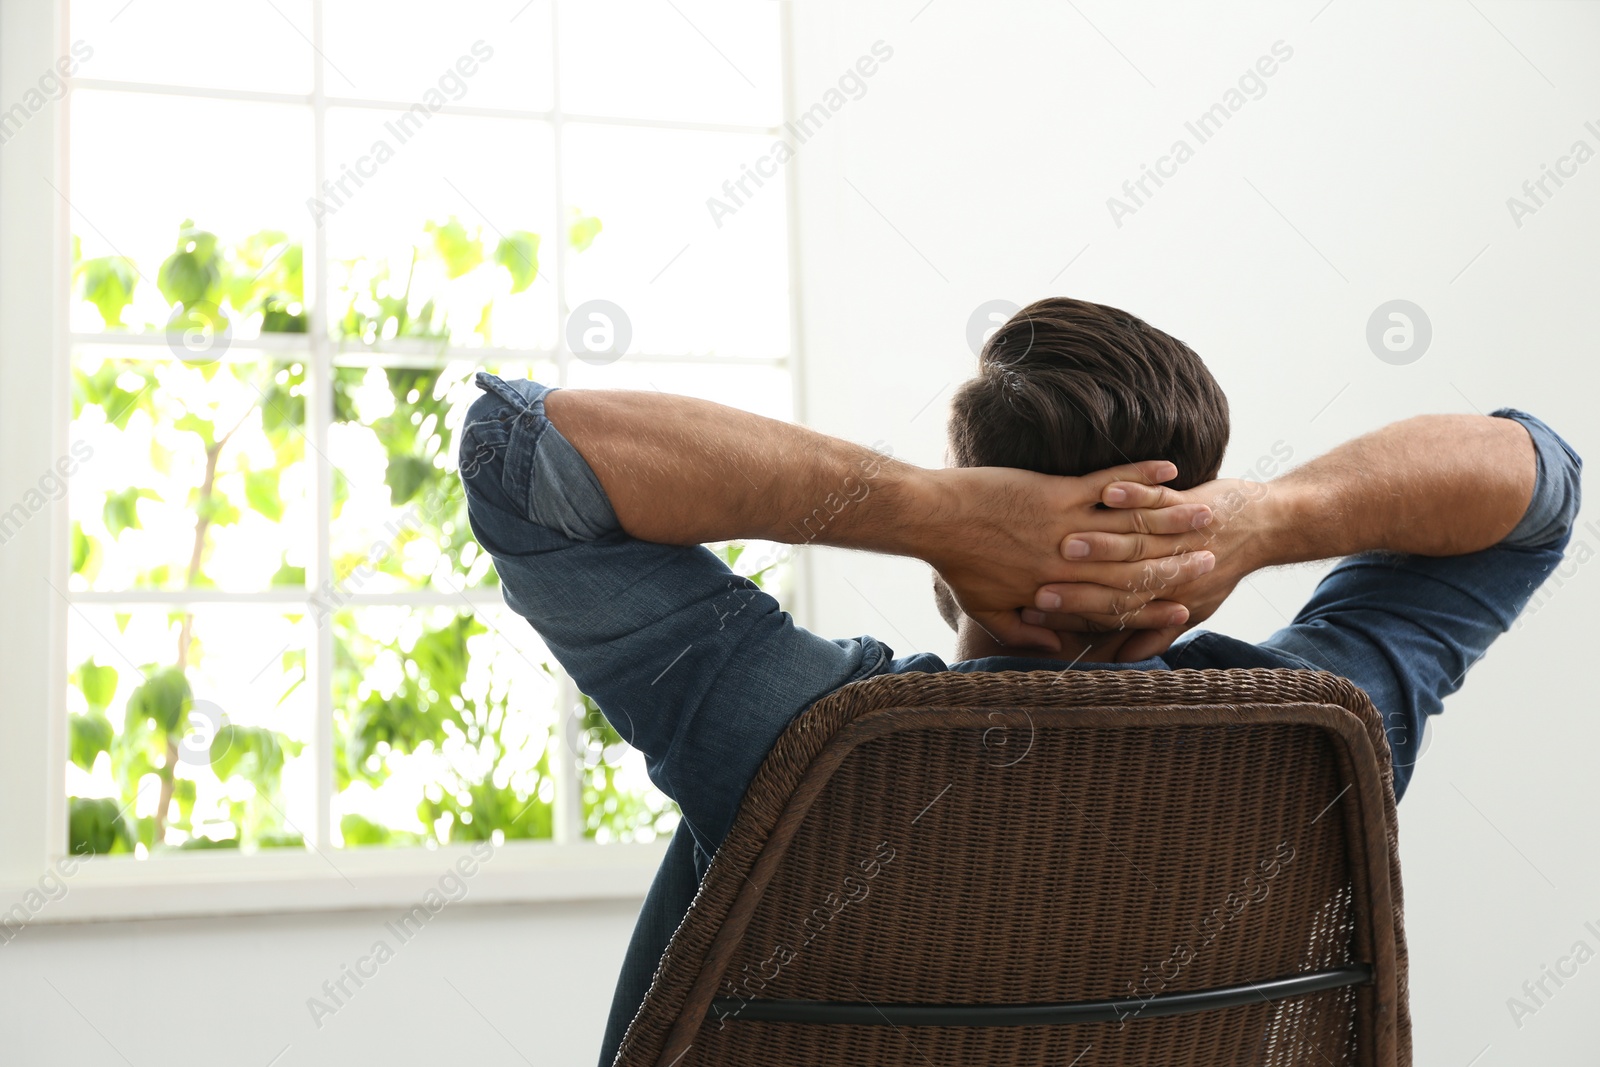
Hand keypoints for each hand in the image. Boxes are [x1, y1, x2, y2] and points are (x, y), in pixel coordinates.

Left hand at [918, 460, 1218, 651]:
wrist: (934, 519)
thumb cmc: (958, 564)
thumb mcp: (987, 610)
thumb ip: (1022, 632)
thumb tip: (1051, 650)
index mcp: (1058, 592)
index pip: (1117, 606)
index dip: (1154, 609)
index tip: (1184, 610)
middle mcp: (1071, 563)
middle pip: (1137, 566)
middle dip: (1179, 563)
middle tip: (1213, 559)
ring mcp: (1067, 524)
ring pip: (1132, 525)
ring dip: (1173, 519)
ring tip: (1207, 515)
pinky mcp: (1058, 490)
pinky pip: (1110, 482)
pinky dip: (1141, 476)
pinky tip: (1170, 469)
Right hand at [1024, 477, 1271, 659]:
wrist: (1265, 527)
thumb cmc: (1220, 568)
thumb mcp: (1194, 607)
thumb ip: (1157, 632)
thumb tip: (1127, 659)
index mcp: (1169, 599)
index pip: (1114, 611)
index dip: (1075, 614)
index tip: (1037, 615)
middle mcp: (1175, 573)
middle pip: (1117, 581)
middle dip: (1076, 585)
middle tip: (1038, 588)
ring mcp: (1182, 538)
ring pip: (1134, 541)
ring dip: (1100, 541)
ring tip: (1065, 541)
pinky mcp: (1189, 504)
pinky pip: (1157, 500)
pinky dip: (1133, 493)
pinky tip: (1107, 493)